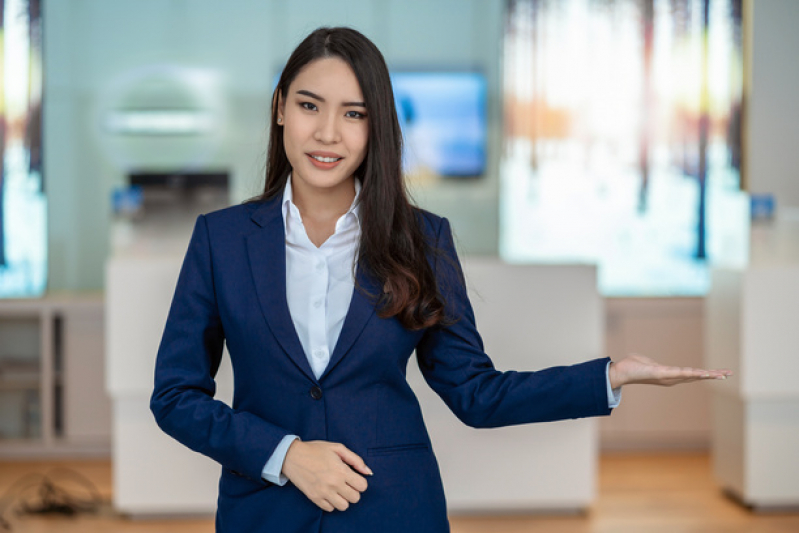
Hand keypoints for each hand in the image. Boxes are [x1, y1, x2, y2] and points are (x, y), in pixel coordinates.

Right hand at [282, 440, 371, 511]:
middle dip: (353, 491)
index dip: (360, 482)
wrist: (292, 456)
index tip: (354, 477)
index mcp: (341, 471)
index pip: (362, 486)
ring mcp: (323, 493)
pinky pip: (330, 509)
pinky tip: (329, 493)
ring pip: (344, 506)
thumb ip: (355, 460)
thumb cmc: (315, 450)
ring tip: (338, 489)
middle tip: (346, 483)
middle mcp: (333, 484)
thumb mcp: (337, 448)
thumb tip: (368, 472)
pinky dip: (332, 503)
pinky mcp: (314, 498)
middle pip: (355, 498)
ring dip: (343, 499)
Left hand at [609, 354, 732, 388]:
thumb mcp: (646, 363)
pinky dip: (692, 373)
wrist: (620, 372)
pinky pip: (680, 373)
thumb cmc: (632, 367)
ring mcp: (668, 377)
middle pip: (696, 376)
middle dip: (713, 375)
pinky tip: (703, 373)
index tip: (720, 373)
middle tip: (729, 374)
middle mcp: (671, 378)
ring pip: (691, 375)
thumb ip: (650, 363)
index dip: (706, 374)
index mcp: (670, 375)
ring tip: (721, 374)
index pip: (692, 374)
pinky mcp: (661, 374)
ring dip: (707, 374)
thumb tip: (647, 361)